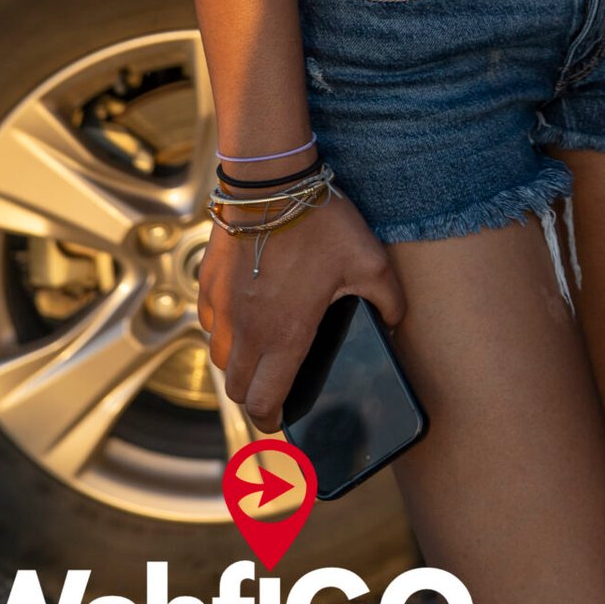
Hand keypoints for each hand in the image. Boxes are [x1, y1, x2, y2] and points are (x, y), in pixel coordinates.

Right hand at [197, 190, 404, 431]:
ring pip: (220, 358)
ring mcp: (222, 308)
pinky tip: (244, 314)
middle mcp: (247, 330)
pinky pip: (208, 322)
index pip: (264, 402)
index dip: (272, 421)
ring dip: (238, 364)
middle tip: (275, 390)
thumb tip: (396, 322)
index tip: (283, 420)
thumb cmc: (320, 222)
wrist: (271, 182)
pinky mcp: (208, 283)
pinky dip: (223, 330)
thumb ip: (389, 300)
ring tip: (262, 353)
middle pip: (237, 389)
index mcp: (285, 336)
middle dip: (255, 398)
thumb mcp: (370, 261)